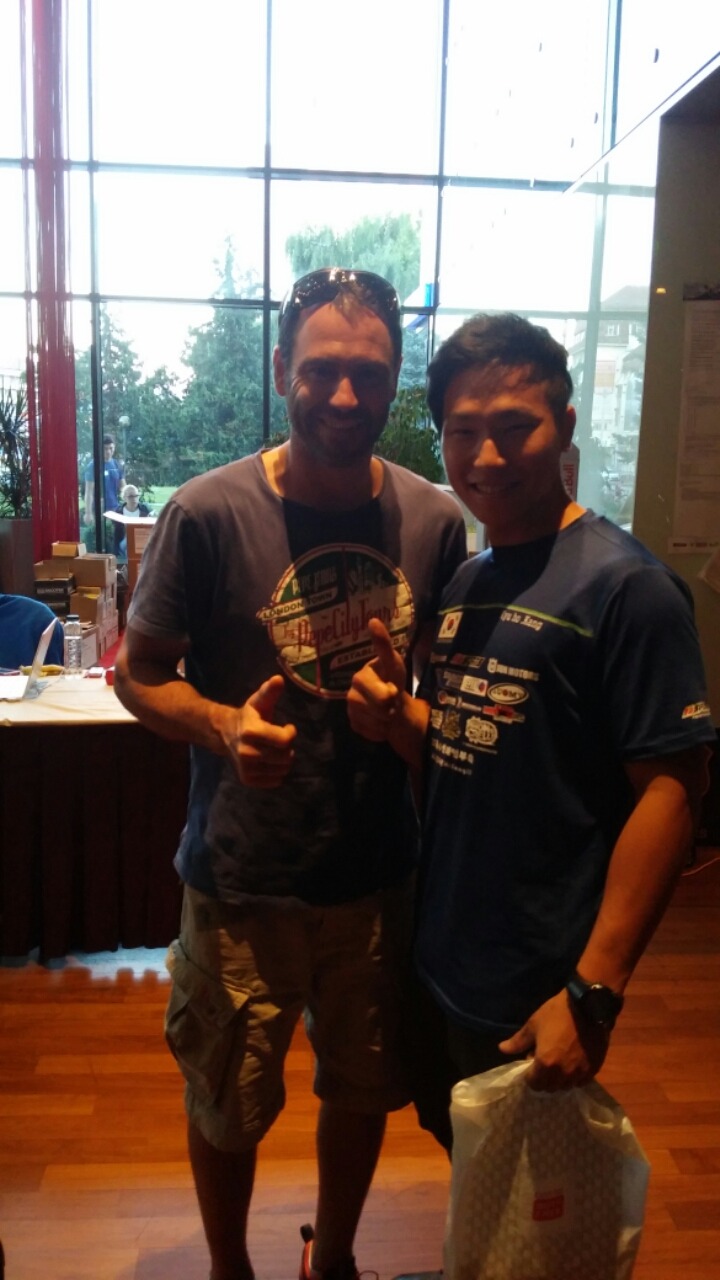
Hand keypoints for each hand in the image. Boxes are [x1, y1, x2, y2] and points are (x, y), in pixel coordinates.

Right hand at [220, 675, 296, 787]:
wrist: (224, 733)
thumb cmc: (248, 716)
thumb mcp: (258, 701)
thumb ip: (269, 691)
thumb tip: (279, 679)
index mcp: (250, 732)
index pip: (285, 740)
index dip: (290, 733)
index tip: (287, 727)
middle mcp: (247, 753)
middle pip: (285, 757)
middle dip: (288, 748)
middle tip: (281, 740)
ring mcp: (246, 768)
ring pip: (282, 770)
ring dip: (284, 760)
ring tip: (275, 750)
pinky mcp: (247, 779)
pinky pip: (275, 781)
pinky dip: (277, 772)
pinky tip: (270, 761)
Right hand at [348, 618, 406, 741]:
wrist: (392, 708)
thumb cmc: (393, 682)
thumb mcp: (394, 664)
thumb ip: (383, 646)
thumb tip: (373, 619)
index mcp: (360, 675)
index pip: (374, 681)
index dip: (384, 681)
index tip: (382, 657)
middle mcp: (351, 690)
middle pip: (381, 703)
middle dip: (392, 705)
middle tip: (393, 702)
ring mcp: (350, 709)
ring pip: (376, 719)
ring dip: (387, 718)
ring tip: (387, 711)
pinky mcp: (353, 725)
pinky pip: (372, 731)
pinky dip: (381, 730)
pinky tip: (380, 722)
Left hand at [499, 989, 609, 1091]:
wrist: (587, 1006)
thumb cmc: (557, 1014)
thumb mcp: (533, 1025)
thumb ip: (518, 1042)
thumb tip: (502, 1049)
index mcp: (545, 1064)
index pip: (533, 1084)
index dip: (530, 1075)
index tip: (532, 1063)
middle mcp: (563, 1074)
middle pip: (549, 1088)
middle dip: (544, 1079)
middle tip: (544, 1062)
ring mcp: (580, 1073)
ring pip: (565, 1086)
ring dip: (559, 1079)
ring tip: (559, 1062)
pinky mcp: (593, 1070)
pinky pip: (581, 1081)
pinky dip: (574, 1077)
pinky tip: (573, 1062)